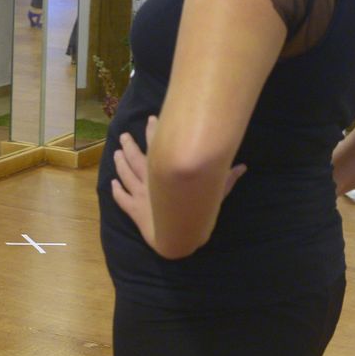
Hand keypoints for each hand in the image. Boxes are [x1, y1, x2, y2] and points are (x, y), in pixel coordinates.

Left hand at [110, 116, 246, 247]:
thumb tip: (243, 166)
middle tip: (123, 135)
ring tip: (115, 152)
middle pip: (135, 158)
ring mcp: (139, 195)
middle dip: (130, 145)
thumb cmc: (196, 212)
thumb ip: (227, 179)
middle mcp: (148, 179)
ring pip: (125, 174)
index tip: (151, 119)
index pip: (157, 146)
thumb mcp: (215, 193)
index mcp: (165, 171)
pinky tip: (111, 183)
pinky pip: (121, 199)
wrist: (178, 235)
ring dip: (119, 163)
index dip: (154, 132)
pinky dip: (115, 190)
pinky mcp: (133, 209)